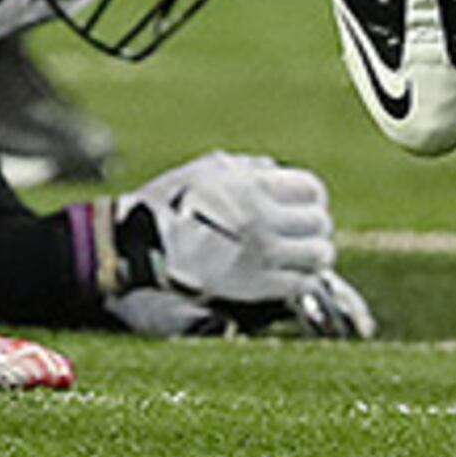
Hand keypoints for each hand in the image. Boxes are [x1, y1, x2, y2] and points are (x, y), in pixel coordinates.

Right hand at [105, 152, 366, 336]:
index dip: (310, 199)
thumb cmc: (166, 203)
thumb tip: (273, 170)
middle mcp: (264, 218)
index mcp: (254, 186)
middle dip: (314, 230)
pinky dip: (300, 282)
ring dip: (312, 258)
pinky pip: (300, 284)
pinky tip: (288, 279)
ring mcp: (261, 254)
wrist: (136, 246)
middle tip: (301, 237)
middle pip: (319, 224)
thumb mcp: (206, 170)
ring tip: (299, 260)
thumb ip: (245, 169)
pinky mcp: (255, 287)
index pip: (311, 190)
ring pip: (318, 256)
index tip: (302, 207)